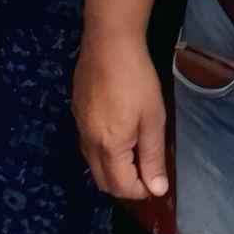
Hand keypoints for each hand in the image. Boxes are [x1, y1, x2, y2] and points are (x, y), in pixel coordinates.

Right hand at [73, 29, 168, 206]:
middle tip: (147, 171)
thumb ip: (153, 157)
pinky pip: (87, 144)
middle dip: (125, 185)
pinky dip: (103, 151)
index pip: (121, 187)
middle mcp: (88, 142)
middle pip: (102, 182)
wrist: (108, 42)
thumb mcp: (153, 119)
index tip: (157, 180)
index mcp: (109, 147)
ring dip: (112, 169)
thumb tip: (156, 189)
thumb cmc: (137, 80)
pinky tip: (118, 132)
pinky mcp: (76, 111)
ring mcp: (79, 126)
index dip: (141, 191)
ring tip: (135, 153)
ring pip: (92, 164)